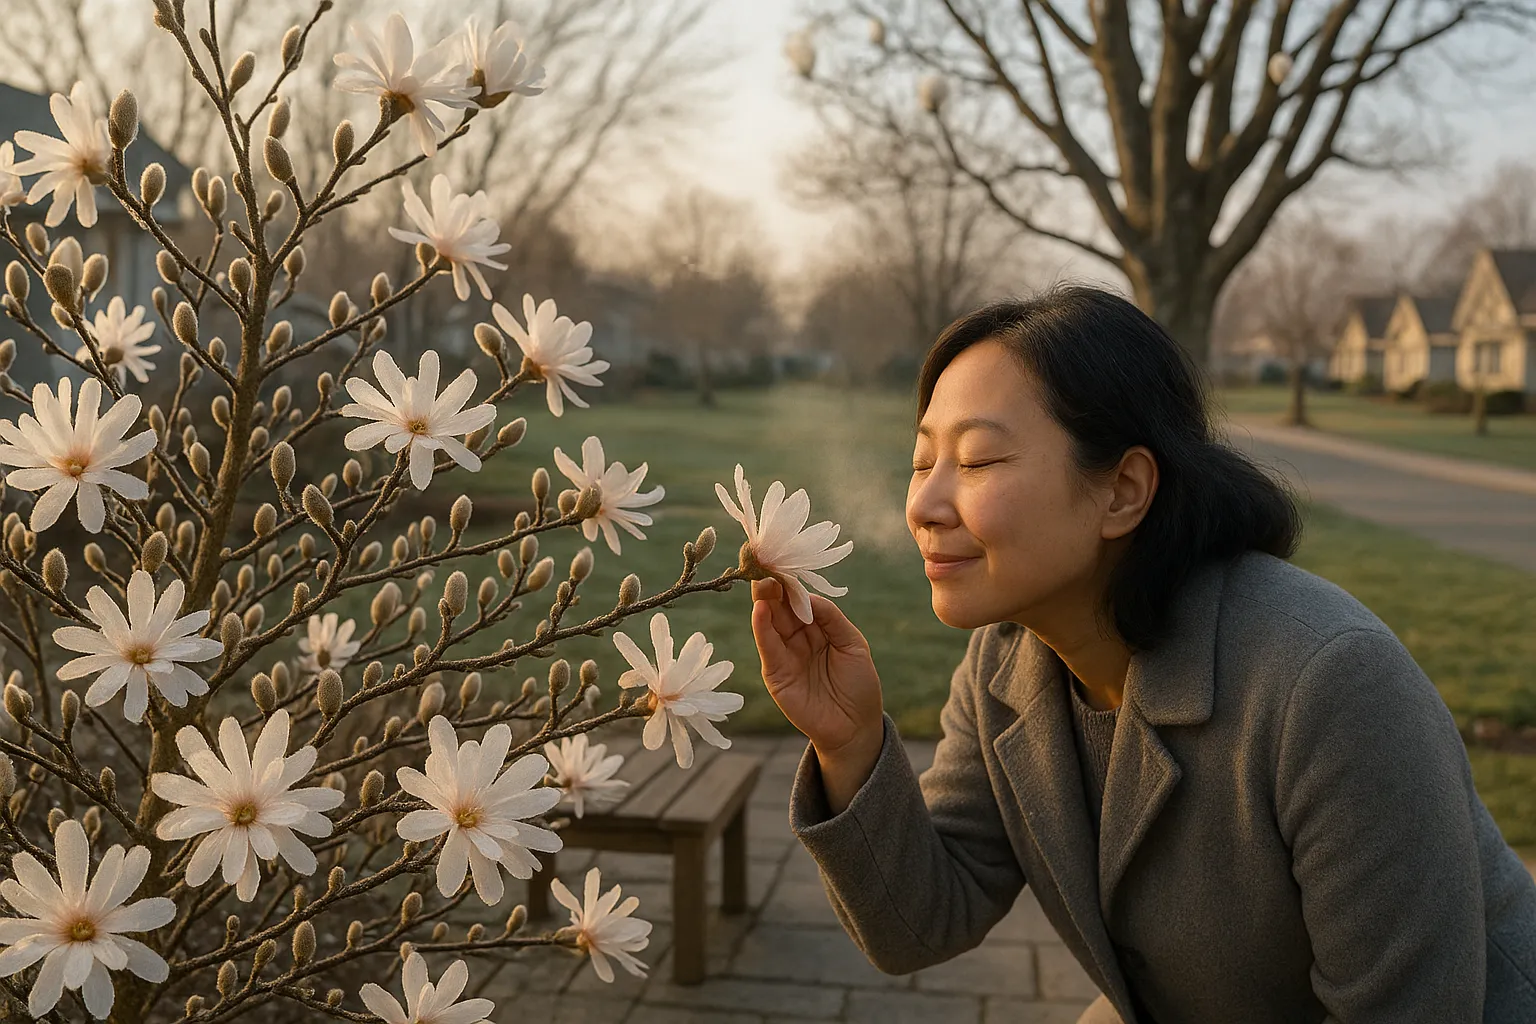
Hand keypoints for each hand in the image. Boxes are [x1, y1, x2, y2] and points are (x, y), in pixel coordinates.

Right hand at [750, 576, 882, 762]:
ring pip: (769, 621)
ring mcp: (784, 655)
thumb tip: (807, 596)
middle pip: (780, 606)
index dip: (791, 580)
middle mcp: (796, 637)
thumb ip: (830, 618)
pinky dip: (761, 627)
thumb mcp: (852, 644)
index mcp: (816, 627)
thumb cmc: (859, 685)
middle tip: (767, 562)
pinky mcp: (775, 673)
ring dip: (764, 600)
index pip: (798, 599)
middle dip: (773, 585)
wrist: (856, 727)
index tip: (783, 558)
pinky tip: (760, 609)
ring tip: (762, 579)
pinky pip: (767, 646)